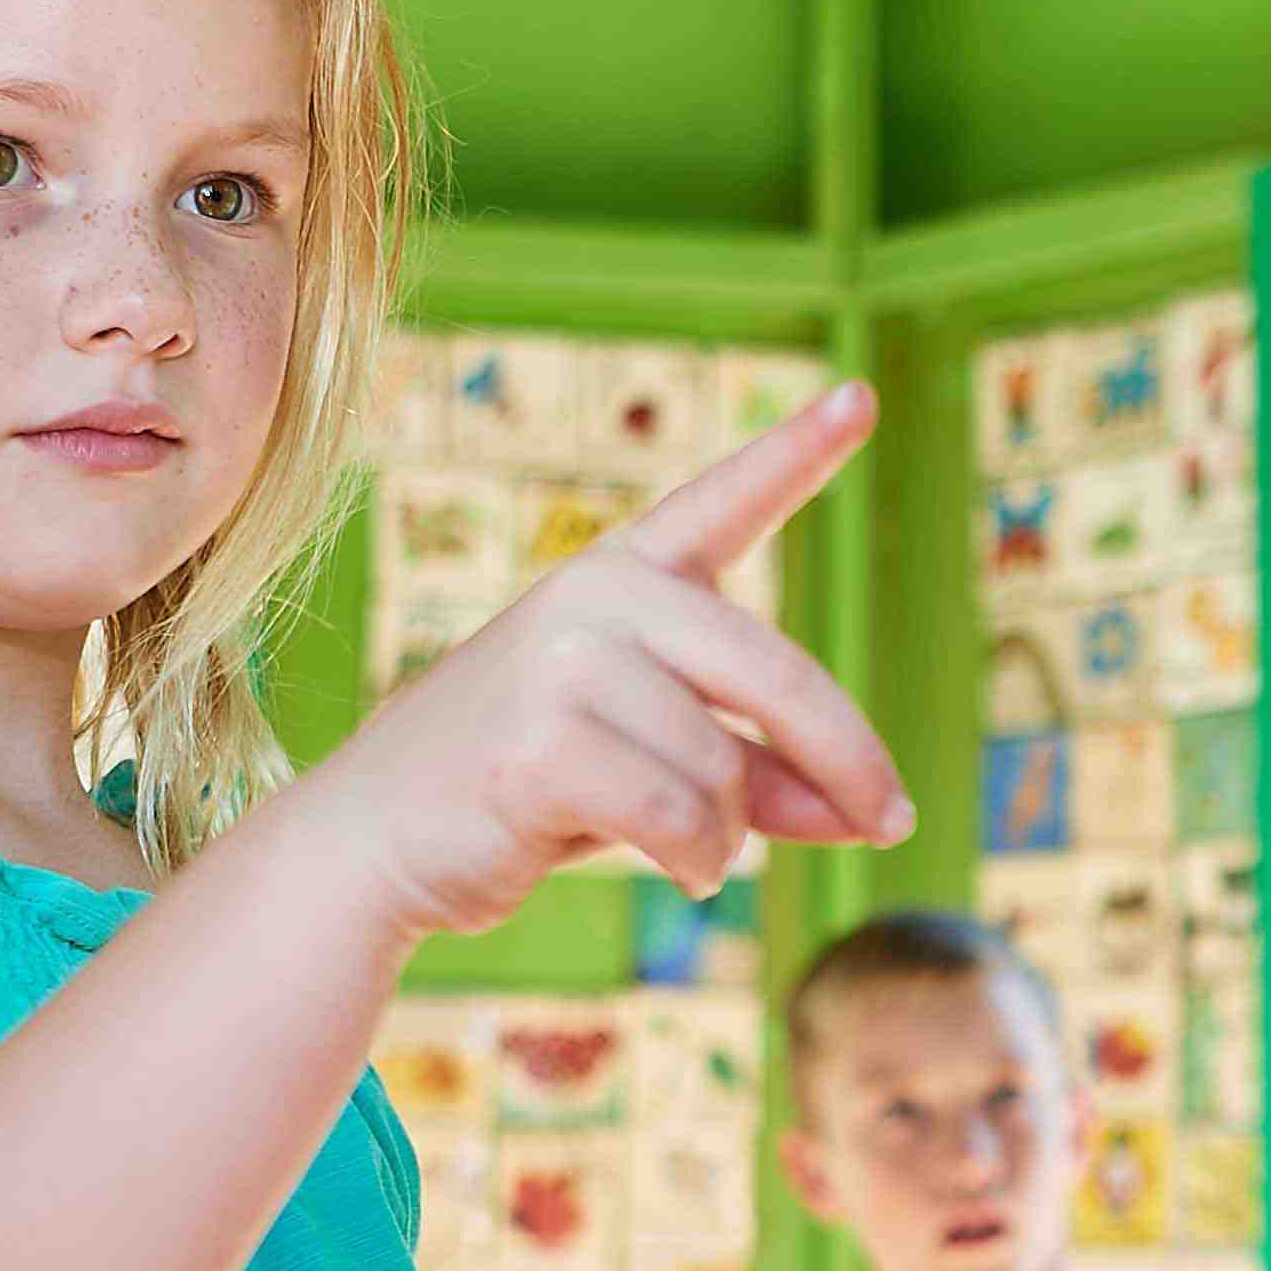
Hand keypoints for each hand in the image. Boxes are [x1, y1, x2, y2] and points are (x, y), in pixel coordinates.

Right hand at [296, 383, 906, 939]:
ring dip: (728, 836)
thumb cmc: (526, 793)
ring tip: (684, 851)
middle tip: (894, 823)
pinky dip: (698, 863)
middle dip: (847, 761)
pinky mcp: (540, 740)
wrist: (376, 841)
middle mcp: (597, 594)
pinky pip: (682, 817)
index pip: (724, 501)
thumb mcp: (657, 766)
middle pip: (777, 675)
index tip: (861, 397)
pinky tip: (678, 872)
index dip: (797, 450)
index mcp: (624, 575)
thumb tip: (865, 814)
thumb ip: (758, 775)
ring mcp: (562, 660)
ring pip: (724, 767)